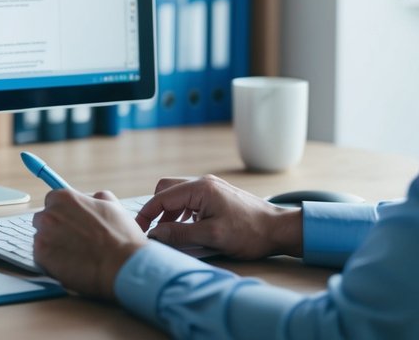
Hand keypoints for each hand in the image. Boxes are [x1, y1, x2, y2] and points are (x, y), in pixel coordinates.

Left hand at [32, 189, 147, 299]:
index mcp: (64, 198)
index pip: (52, 201)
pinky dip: (52, 261)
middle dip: (54, 229)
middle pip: (43, 219)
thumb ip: (97, 197)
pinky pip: (40, 257)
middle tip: (73, 241)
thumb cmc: (121, 236)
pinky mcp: (41, 256)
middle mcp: (49, 214)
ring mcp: (43, 235)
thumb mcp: (113, 206)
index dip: (63, 213)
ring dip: (52, 245)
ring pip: (41, 238)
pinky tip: (69, 265)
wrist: (122, 265)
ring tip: (73, 255)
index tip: (71, 223)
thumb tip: (91, 197)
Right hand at [135, 175, 302, 259]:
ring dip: (169, 213)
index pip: (161, 197)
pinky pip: (190, 200)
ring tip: (168, 233)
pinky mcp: (216, 196)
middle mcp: (203, 183)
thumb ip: (180, 234)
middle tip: (152, 230)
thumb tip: (155, 234)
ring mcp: (211, 188)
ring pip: (178, 195)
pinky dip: (181, 213)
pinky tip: (186, 229)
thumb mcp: (213, 237)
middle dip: (156, 209)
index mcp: (200, 188)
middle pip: (166, 190)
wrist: (280, 229)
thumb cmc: (250, 232)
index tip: (138, 230)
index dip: (147, 214)